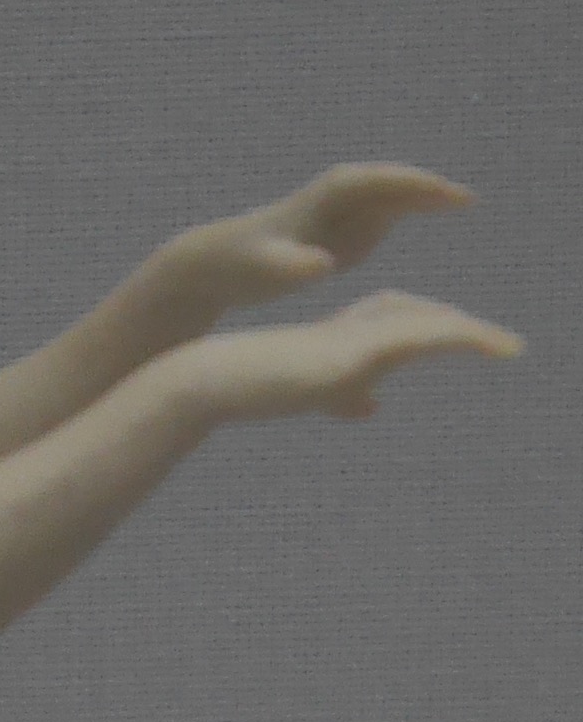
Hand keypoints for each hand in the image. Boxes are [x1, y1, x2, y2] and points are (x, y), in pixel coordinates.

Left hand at [160, 164, 474, 322]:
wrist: (214, 267)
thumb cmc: (238, 268)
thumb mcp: (263, 271)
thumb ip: (292, 267)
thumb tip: (322, 265)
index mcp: (321, 200)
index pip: (375, 183)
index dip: (410, 186)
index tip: (443, 194)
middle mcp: (335, 199)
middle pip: (389, 185)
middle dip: (426, 187)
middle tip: (466, 198)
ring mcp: (338, 215)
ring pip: (388, 200)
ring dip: (422, 200)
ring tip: (460, 205)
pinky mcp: (337, 234)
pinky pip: (376, 222)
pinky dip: (401, 219)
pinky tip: (421, 227)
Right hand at [181, 289, 525, 425]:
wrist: (214, 377)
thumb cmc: (246, 390)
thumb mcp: (307, 393)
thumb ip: (342, 395)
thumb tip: (375, 405)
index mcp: (335, 334)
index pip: (391, 320)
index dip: (425, 326)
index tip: (455, 336)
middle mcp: (352, 327)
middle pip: (416, 316)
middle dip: (453, 327)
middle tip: (496, 345)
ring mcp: (358, 335)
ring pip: (429, 325)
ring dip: (473, 336)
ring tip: (507, 350)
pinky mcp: (363, 348)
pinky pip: (430, 337)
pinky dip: (468, 340)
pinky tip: (497, 350)